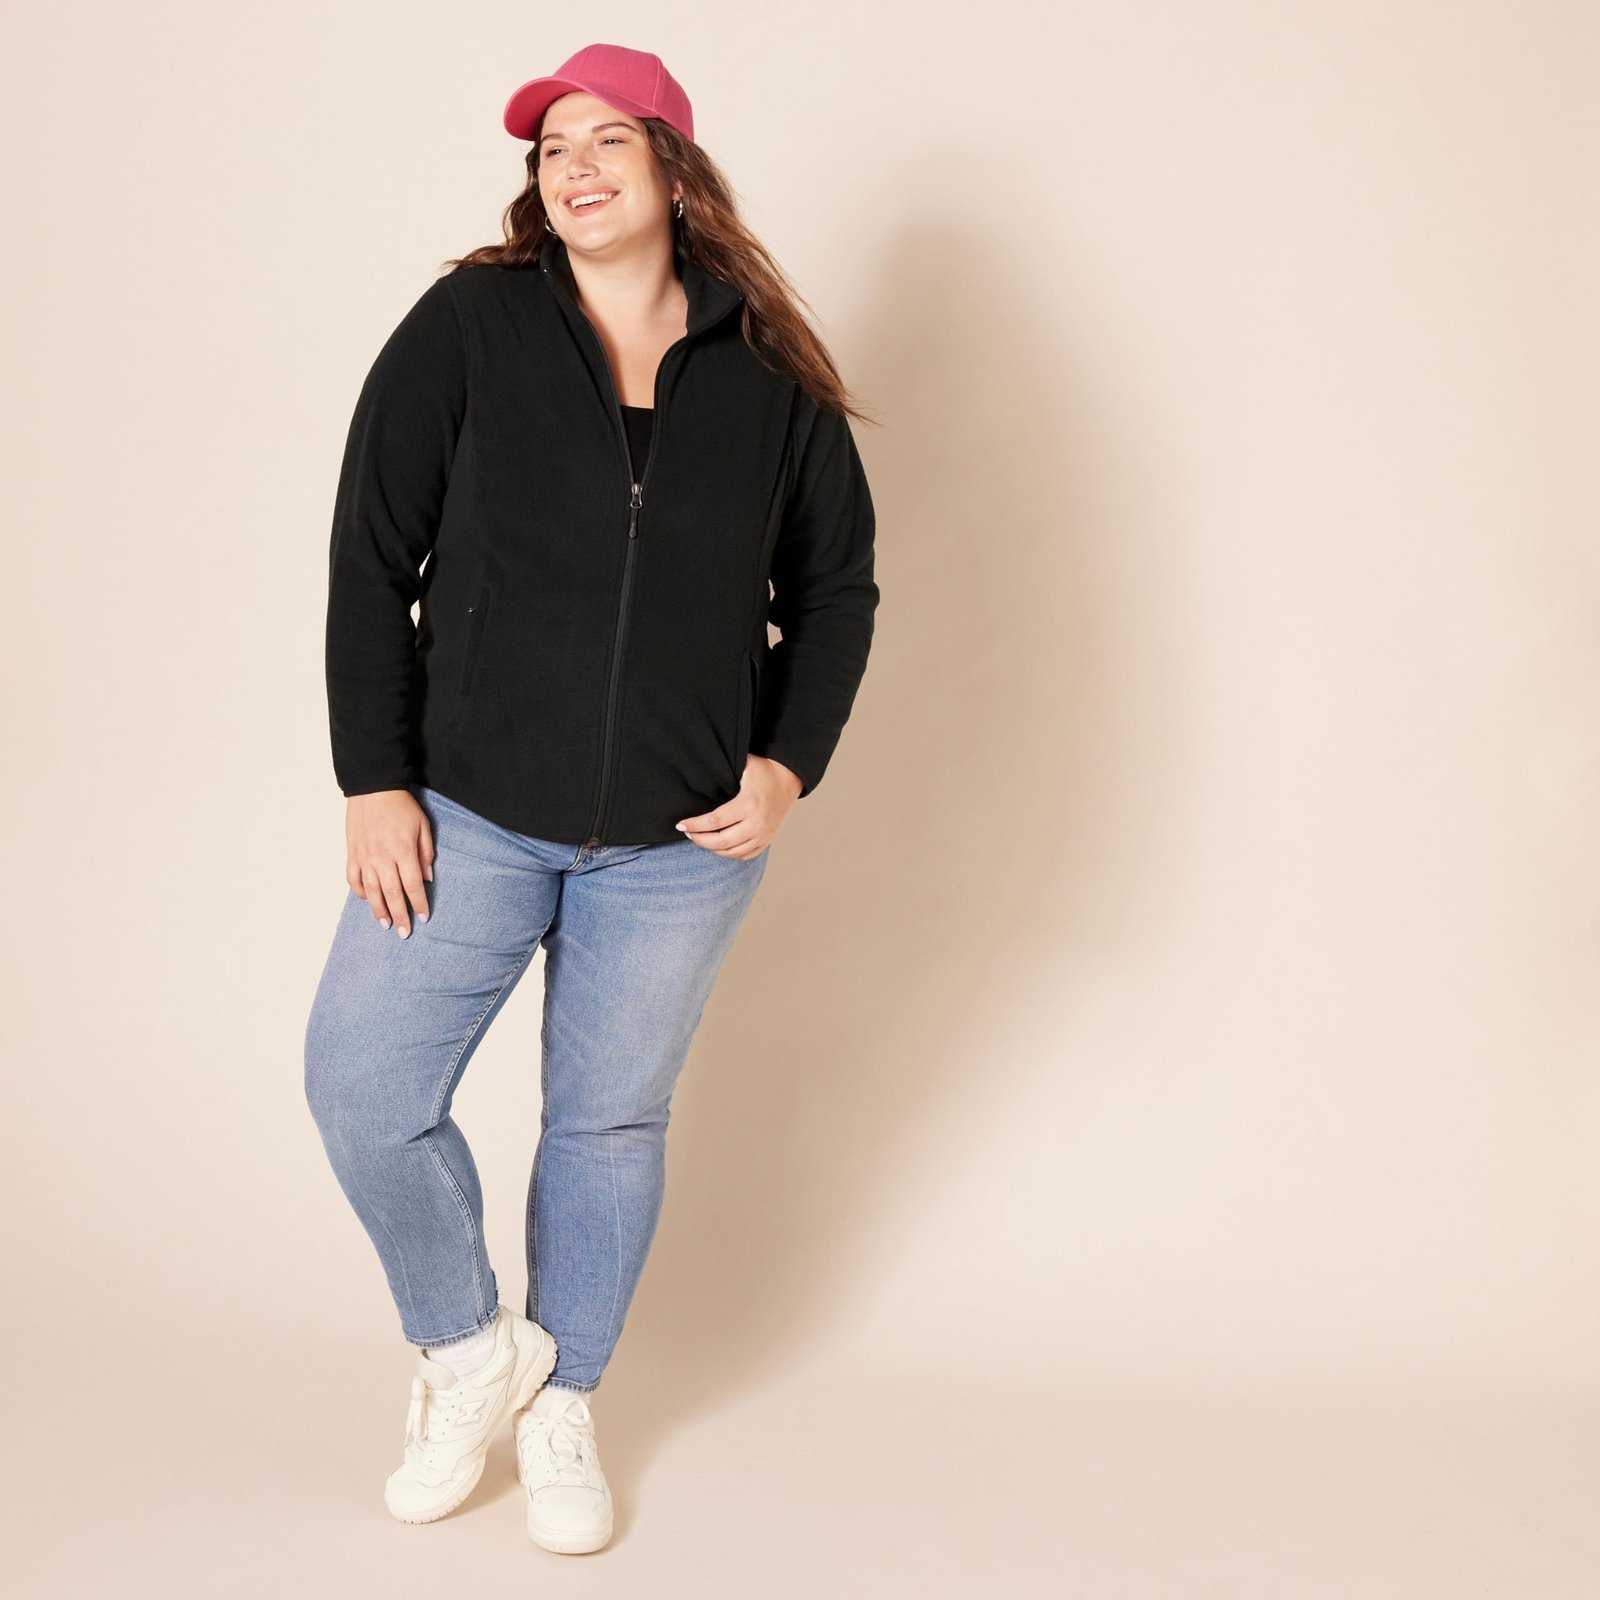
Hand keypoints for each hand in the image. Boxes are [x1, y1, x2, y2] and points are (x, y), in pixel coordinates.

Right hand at [345, 790, 434, 935]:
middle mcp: (382, 858)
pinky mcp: (352, 853)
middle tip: (404, 933)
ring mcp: (364, 857)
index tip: (424, 917)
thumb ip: (425, 854)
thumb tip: (426, 878)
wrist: (373, 789)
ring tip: (385, 925)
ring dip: (378, 910)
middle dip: (400, 915)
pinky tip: (367, 900)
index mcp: (402, 851)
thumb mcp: (422, 826)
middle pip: (392, 894)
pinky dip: (359, 892)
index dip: (419, 903)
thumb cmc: (401, 807)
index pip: (412, 885)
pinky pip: (353, 879)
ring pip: (371, 891)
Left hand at [675, 756, 802, 857]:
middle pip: (720, 841)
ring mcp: (763, 834)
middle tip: (687, 832)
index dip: (694, 825)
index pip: (714, 821)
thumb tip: (698, 770)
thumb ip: (724, 770)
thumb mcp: (745, 764)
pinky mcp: (767, 840)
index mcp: (748, 804)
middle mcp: (756, 823)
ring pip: (732, 852)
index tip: (681, 824)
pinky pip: (745, 855)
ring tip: (700, 839)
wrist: (790, 780)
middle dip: (699, 839)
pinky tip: (718, 847)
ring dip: (712, 848)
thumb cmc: (765, 770)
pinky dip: (729, 854)